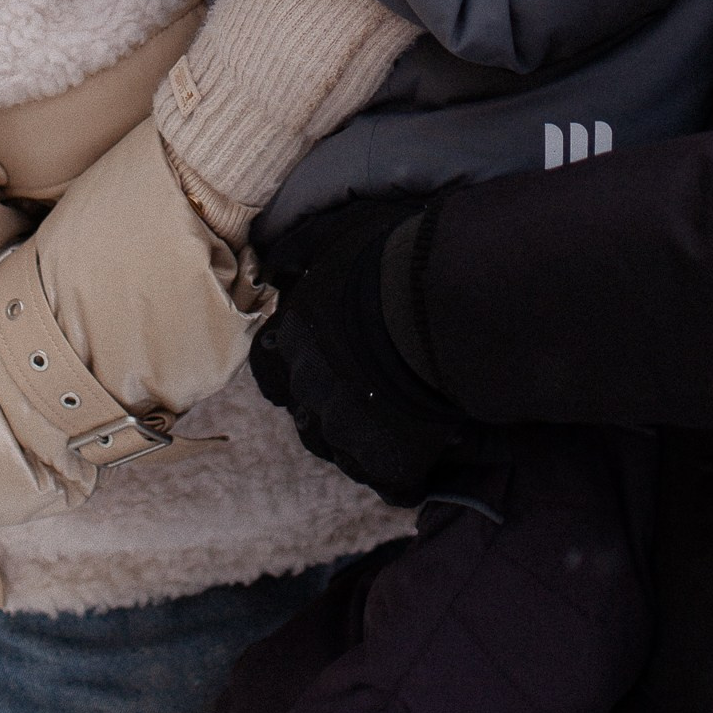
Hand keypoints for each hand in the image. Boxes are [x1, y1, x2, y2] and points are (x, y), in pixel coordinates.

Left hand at [249, 196, 475, 505]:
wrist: (443, 300)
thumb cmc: (389, 256)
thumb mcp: (333, 233)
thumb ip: (299, 250)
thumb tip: (274, 264)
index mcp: (293, 337)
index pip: (269, 365)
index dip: (290, 363)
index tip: (315, 356)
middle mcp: (310, 388)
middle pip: (306, 410)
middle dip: (330, 402)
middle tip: (369, 387)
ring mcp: (347, 431)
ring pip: (343, 448)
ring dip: (364, 436)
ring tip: (400, 419)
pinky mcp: (390, 461)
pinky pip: (390, 480)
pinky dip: (403, 470)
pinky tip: (424, 453)